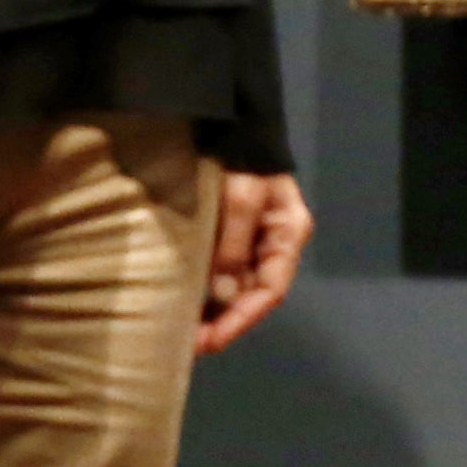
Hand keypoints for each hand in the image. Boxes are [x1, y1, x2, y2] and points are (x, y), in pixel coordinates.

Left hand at [196, 171, 311, 355]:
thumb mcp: (242, 197)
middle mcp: (273, 242)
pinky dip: (202, 289)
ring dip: (211, 309)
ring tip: (178, 330)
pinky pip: (218, 270)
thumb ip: (233, 245)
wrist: (229, 122)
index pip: (272, 290)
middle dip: (223, 321)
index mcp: (288, 234)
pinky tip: (179, 300)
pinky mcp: (227, 232)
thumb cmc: (242, 159)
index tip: (210, 341)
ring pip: (234, 286)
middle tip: (186, 344)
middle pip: (252, 293)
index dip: (242, 319)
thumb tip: (221, 295)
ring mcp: (250, 238)